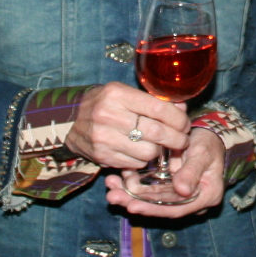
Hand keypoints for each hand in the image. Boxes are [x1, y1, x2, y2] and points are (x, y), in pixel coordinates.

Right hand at [62, 81, 190, 171]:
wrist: (70, 121)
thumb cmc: (104, 103)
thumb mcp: (125, 93)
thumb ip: (153, 100)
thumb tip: (182, 108)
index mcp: (117, 94)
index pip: (159, 109)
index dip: (178, 119)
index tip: (185, 124)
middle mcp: (108, 115)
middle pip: (157, 133)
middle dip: (176, 139)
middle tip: (182, 140)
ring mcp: (103, 138)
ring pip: (148, 152)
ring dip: (159, 151)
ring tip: (159, 145)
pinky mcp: (102, 156)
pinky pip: (135, 163)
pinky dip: (143, 160)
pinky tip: (141, 151)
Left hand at [104, 127, 225, 217]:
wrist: (208, 136)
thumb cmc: (209, 144)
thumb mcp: (203, 154)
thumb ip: (192, 171)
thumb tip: (182, 190)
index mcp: (205, 197)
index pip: (177, 208)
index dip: (154, 208)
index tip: (133, 206)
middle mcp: (190, 200)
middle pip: (160, 206)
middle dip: (134, 201)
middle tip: (113, 197)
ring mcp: (176, 194)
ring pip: (151, 198)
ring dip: (128, 193)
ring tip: (110, 185)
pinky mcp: (166, 186)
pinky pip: (147, 188)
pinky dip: (131, 184)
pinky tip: (116, 178)